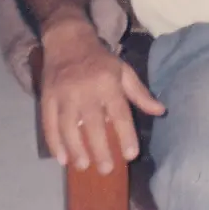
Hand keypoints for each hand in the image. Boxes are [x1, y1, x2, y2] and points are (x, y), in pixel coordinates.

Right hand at [40, 18, 164, 173]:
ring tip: (84, 165)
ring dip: (75, 149)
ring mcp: (64, 94)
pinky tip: (61, 158)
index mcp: (108, 83)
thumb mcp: (123, 71)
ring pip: (68, 126)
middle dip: (100, 149)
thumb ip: (140, 94)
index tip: (131, 155)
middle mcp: (86, 90)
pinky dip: (54, 142)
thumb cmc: (100, 60)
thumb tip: (161, 111)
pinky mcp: (47, 97)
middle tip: (107, 169)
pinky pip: (48, 123)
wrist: (68, 41)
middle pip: (93, 124)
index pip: (119, 113)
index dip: (126, 135)